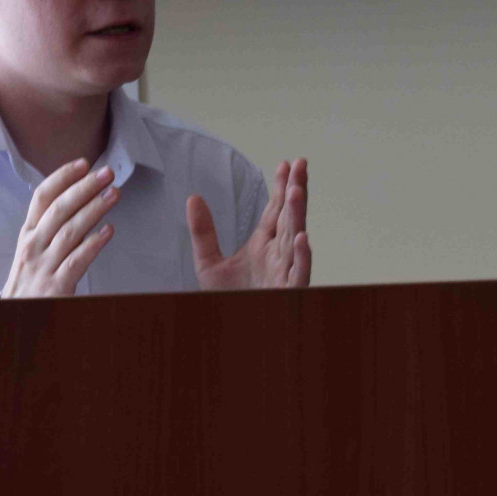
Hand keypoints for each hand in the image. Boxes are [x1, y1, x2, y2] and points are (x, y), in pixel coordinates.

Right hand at [1, 158, 120, 297]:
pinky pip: (78, 260)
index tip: (83, 164)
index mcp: (28, 234)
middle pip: (59, 209)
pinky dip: (94, 244)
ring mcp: (43, 266)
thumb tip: (79, 201)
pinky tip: (108, 231)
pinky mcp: (56, 286)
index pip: (42, 197)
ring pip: (71, 231)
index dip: (62, 177)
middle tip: (107, 174)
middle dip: (85, 188)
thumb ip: (51, 228)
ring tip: (114, 194)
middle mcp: (33, 246)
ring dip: (94, 209)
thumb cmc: (29, 282)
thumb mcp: (32, 251)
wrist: (14, 318)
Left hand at [187, 158, 310, 290]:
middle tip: (300, 164)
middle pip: (289, 218)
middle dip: (295, 191)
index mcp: (263, 246)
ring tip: (298, 191)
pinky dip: (302, 257)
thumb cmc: (229, 301)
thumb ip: (203, 232)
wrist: (232, 331)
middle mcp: (278, 255)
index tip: (286, 164)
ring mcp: (285, 272)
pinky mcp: (288, 292)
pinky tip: (303, 238)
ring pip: (296, 240)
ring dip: (298, 216)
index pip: (275, 211)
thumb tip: (193, 198)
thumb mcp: (208, 263)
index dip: (281, 187)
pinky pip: (298, 273)